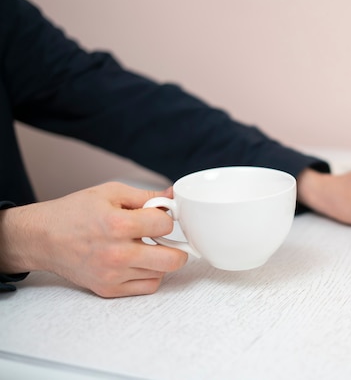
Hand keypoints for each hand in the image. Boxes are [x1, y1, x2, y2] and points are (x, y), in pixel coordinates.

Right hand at [0, 182, 186, 297]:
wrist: (42, 238)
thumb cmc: (73, 213)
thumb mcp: (110, 193)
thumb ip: (145, 196)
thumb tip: (172, 197)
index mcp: (117, 224)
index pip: (165, 224)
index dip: (167, 217)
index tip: (160, 217)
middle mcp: (116, 253)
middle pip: (172, 259)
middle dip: (177, 246)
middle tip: (168, 239)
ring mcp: (113, 274)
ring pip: (161, 273)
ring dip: (161, 260)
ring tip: (146, 247)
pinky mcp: (108, 289)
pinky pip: (147, 287)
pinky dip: (150, 275)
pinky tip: (140, 262)